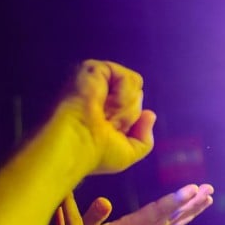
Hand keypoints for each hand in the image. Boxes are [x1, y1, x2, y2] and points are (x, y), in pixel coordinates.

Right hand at [53, 60, 154, 174]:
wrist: (75, 146)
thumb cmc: (96, 154)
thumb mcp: (128, 154)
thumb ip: (144, 139)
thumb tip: (150, 114)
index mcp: (104, 112)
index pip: (135, 106)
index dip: (131, 122)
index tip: (112, 134)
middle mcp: (100, 95)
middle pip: (137, 95)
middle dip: (129, 114)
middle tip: (107, 125)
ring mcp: (96, 81)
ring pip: (134, 86)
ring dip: (126, 106)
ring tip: (105, 116)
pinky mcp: (93, 69)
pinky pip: (128, 78)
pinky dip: (124, 94)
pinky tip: (106, 104)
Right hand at [83, 183, 213, 224]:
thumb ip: (92, 217)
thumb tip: (103, 201)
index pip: (157, 212)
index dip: (175, 200)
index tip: (192, 188)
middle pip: (172, 216)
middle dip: (191, 202)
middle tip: (209, 188)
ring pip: (175, 223)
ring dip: (192, 209)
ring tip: (208, 197)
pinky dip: (183, 219)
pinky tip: (191, 213)